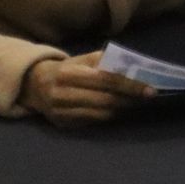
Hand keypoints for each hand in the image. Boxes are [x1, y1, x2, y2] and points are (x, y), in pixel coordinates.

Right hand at [18, 52, 153, 127]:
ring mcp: (61, 112)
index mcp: (69, 73)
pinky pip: (93, 122)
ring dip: (124, 110)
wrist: (34, 85)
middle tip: (150, 97)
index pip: (106, 79)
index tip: (150, 89)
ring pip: (101, 114)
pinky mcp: (63, 124)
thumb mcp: (84, 59)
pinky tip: (122, 111)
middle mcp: (63, 94)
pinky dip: (111, 117)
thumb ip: (107, 62)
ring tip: (139, 103)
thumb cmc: (68, 69)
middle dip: (131, 99)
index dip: (130, 85)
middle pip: (105, 100)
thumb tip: (136, 68)